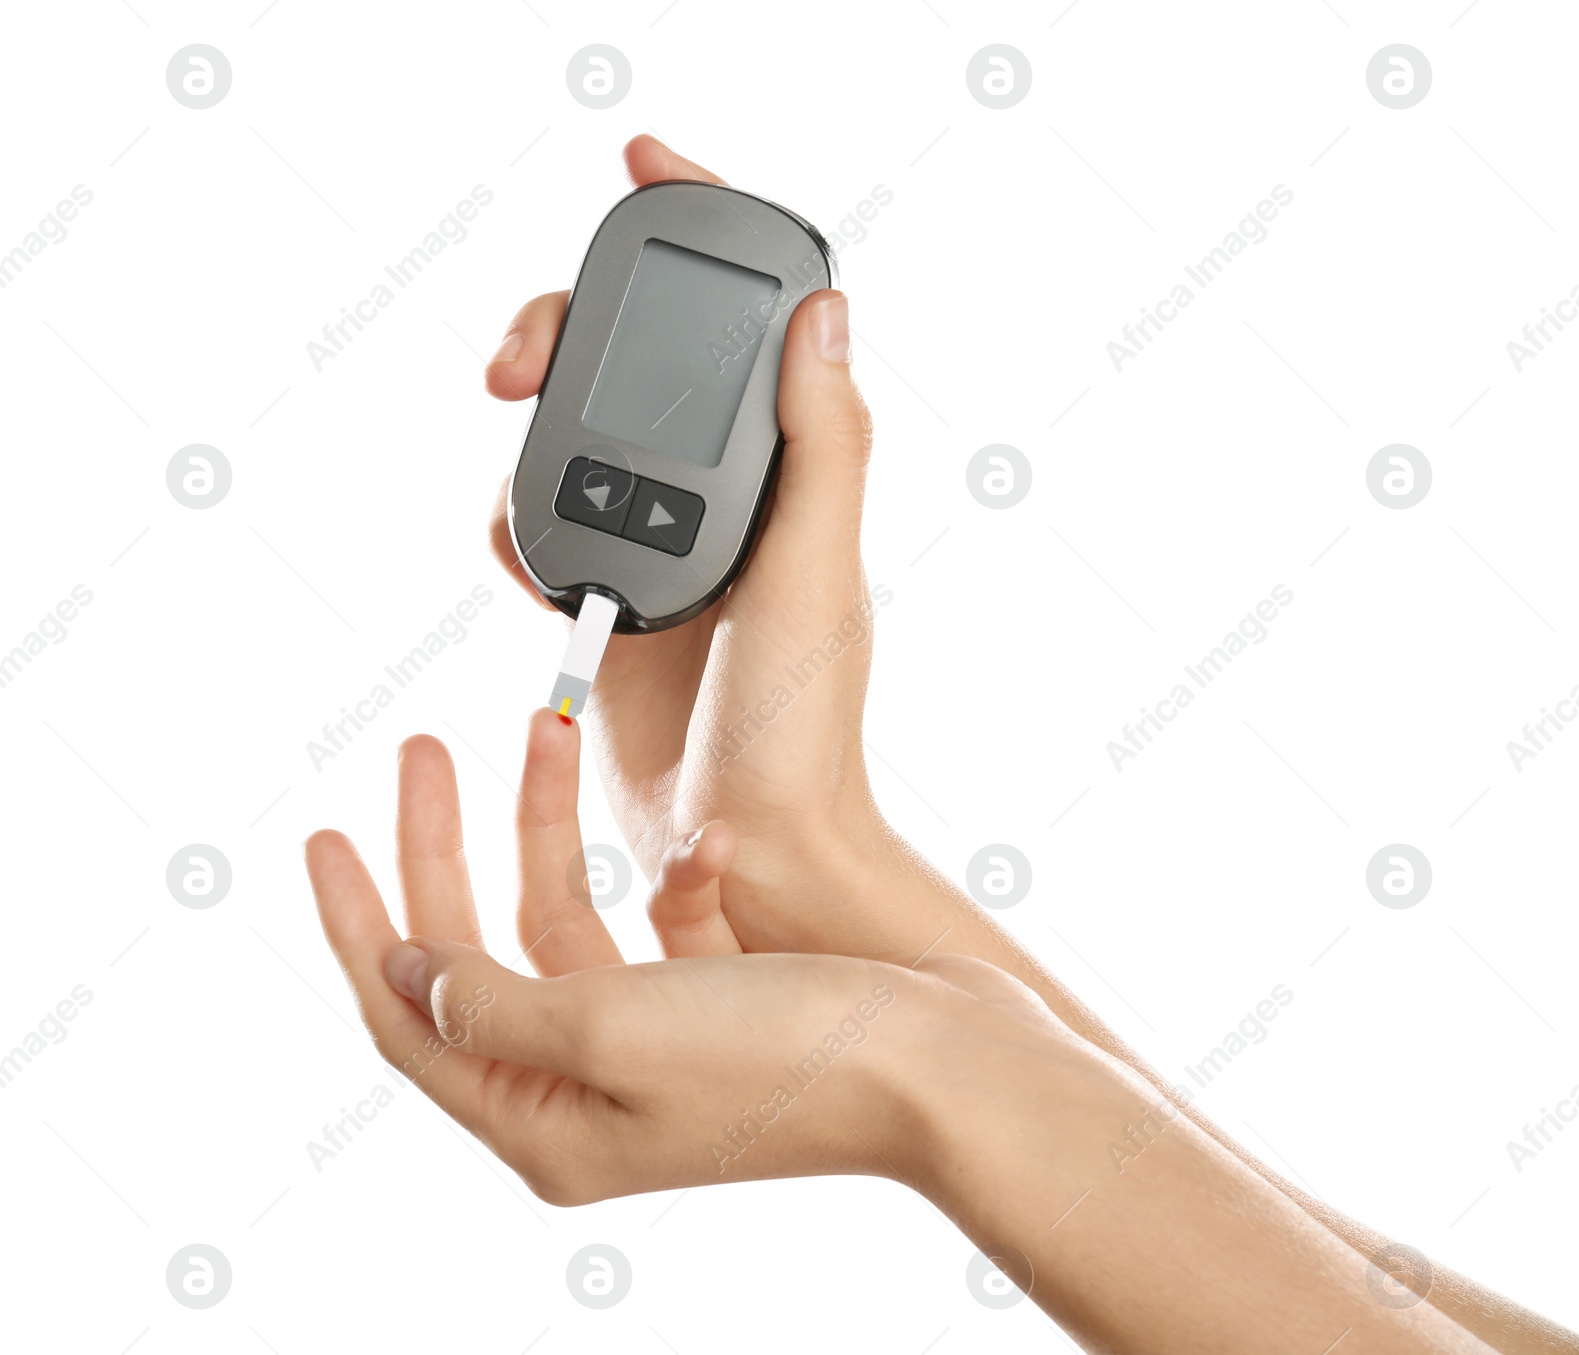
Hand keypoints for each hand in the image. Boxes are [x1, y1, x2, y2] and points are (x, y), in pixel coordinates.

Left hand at [302, 710, 1033, 1201]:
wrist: (946, 1064)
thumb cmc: (782, 1056)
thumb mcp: (608, 1022)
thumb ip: (490, 1000)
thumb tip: (406, 972)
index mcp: (544, 1120)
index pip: (409, 1013)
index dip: (358, 920)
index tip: (325, 831)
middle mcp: (589, 1088)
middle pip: (478, 952)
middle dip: (448, 846)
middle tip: (424, 749)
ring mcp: (654, 1044)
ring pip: (565, 917)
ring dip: (557, 828)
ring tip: (545, 729)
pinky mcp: (714, 1000)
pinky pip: (659, 919)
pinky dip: (677, 870)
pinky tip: (716, 837)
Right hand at [485, 135, 921, 962]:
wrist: (741, 846)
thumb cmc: (799, 725)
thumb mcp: (815, 575)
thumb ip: (820, 446)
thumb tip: (821, 308)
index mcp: (787, 468)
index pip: (746, 319)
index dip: (701, 228)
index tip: (642, 166)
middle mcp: (725, 491)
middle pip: (632, 359)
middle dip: (563, 331)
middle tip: (510, 364)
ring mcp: (662, 540)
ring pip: (571, 433)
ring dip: (533, 444)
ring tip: (541, 522)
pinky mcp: (607, 592)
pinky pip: (539, 520)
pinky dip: (520, 529)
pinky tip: (538, 575)